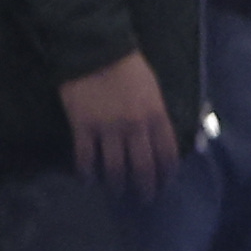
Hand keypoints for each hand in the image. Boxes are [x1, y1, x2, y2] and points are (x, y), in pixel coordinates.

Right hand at [59, 50, 180, 196]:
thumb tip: (161, 139)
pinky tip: (88, 179)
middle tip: (144, 198)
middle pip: (143, 166)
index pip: (167, 153)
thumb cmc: (129, 68)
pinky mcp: (83, 127)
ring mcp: (108, 129)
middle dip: (145, 186)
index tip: (165, 184)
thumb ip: (158, 115)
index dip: (167, 172)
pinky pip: (86, 157)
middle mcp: (135, 127)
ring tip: (117, 192)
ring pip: (114, 167)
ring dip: (117, 184)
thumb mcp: (154, 90)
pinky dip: (87, 172)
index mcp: (156, 115)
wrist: (97, 51)